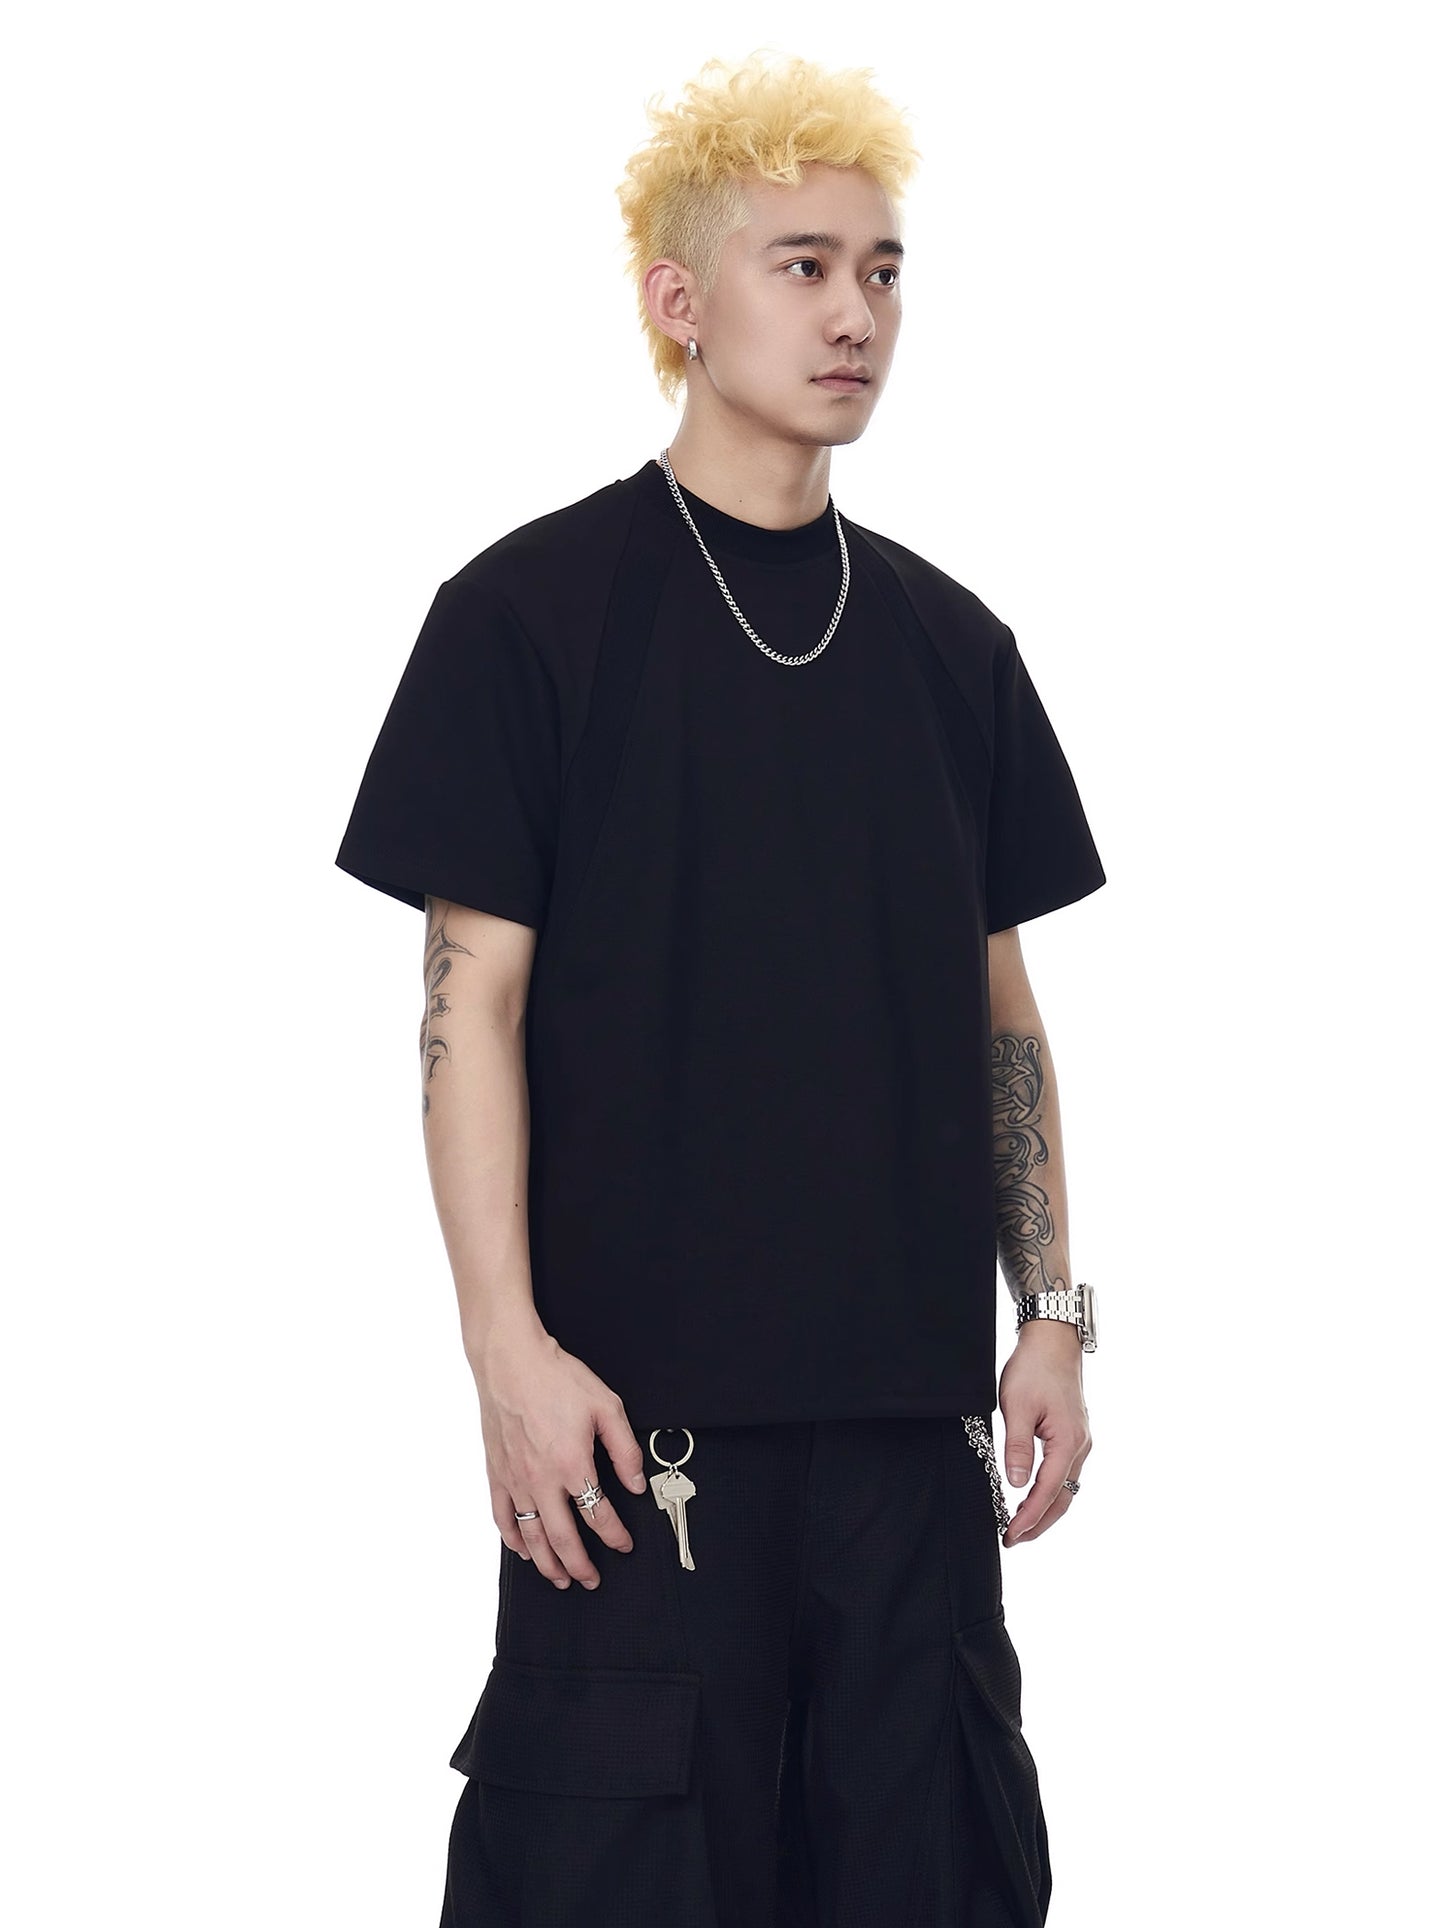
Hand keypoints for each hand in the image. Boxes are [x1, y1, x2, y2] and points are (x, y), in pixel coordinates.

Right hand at [470, 1323, 648, 1588]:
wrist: (511, 1361)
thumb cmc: (556, 1378)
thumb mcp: (606, 1407)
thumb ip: (624, 1450)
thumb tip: (636, 1484)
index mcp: (573, 1465)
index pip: (598, 1516)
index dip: (615, 1536)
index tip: (624, 1545)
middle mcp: (541, 1481)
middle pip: (563, 1539)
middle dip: (580, 1566)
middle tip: (591, 1580)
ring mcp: (515, 1480)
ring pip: (531, 1536)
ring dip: (547, 1563)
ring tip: (559, 1579)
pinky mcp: (496, 1472)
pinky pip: (502, 1517)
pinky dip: (513, 1539)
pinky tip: (523, 1550)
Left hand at [997, 1318, 1091, 1546]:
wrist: (1053, 1341)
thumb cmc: (1034, 1369)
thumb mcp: (1016, 1407)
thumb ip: (1018, 1447)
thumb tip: (1017, 1485)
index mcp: (1068, 1442)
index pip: (1047, 1492)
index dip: (1028, 1518)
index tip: (1010, 1535)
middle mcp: (1081, 1446)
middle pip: (1063, 1499)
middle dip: (1039, 1523)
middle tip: (1013, 1539)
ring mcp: (1080, 1442)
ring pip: (1066, 1489)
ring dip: (1045, 1510)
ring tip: (1020, 1525)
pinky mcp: (1074, 1435)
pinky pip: (1065, 1474)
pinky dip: (1050, 1492)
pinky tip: (1034, 1495)